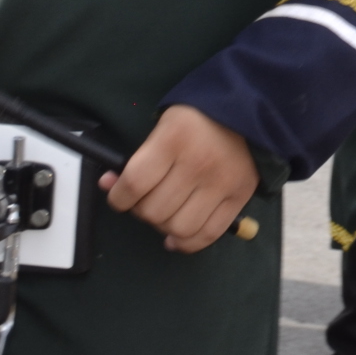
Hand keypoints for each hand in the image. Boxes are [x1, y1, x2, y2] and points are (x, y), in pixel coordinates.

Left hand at [100, 104, 259, 252]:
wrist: (247, 111)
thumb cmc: (196, 119)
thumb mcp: (162, 128)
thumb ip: (138, 159)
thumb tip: (109, 184)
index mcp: (173, 140)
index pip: (134, 184)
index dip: (118, 198)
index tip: (119, 197)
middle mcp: (198, 164)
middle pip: (155, 211)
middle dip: (141, 212)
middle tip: (145, 202)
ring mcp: (221, 184)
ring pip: (179, 228)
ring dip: (164, 227)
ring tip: (165, 215)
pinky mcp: (239, 198)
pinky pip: (208, 234)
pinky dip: (187, 243)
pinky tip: (177, 237)